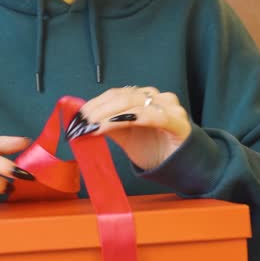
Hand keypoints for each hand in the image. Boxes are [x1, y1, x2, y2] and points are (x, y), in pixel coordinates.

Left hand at [70, 86, 191, 169]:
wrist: (180, 166)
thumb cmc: (154, 148)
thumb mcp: (125, 136)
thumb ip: (108, 126)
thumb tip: (83, 123)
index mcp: (144, 98)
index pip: (116, 93)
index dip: (96, 102)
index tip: (78, 115)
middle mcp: (157, 98)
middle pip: (123, 97)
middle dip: (99, 109)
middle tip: (82, 122)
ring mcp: (169, 108)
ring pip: (134, 103)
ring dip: (109, 114)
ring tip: (93, 125)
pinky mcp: (178, 122)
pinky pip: (152, 116)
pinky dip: (128, 119)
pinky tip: (110, 126)